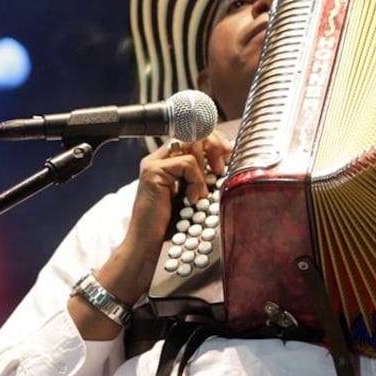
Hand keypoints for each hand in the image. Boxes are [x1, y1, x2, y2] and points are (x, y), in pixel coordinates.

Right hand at [125, 132, 231, 263]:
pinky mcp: (153, 171)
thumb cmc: (170, 223)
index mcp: (166, 161)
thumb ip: (202, 176)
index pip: (192, 136)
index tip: (228, 152)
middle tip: (221, 169)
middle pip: (192, 135)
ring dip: (204, 171)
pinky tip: (193, 198)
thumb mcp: (191, 194)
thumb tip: (226, 158)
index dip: (212, 139)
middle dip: (213, 147)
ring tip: (202, 193)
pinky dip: (196, 181)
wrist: (148, 241)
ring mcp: (153, 163)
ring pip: (191, 147)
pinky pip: (187, 163)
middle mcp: (158, 158)